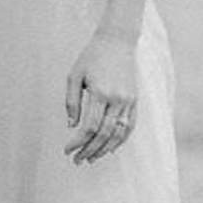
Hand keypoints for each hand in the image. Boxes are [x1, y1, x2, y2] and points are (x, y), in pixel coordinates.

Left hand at [64, 34, 139, 164]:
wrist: (117, 41)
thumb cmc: (91, 57)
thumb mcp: (75, 76)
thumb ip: (72, 102)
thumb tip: (71, 127)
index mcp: (101, 92)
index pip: (90, 127)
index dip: (78, 142)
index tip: (67, 150)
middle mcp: (117, 99)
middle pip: (105, 134)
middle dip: (90, 150)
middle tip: (77, 161)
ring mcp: (128, 100)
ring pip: (119, 133)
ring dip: (105, 149)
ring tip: (91, 159)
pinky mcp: (134, 100)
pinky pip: (130, 126)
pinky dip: (121, 140)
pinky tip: (110, 149)